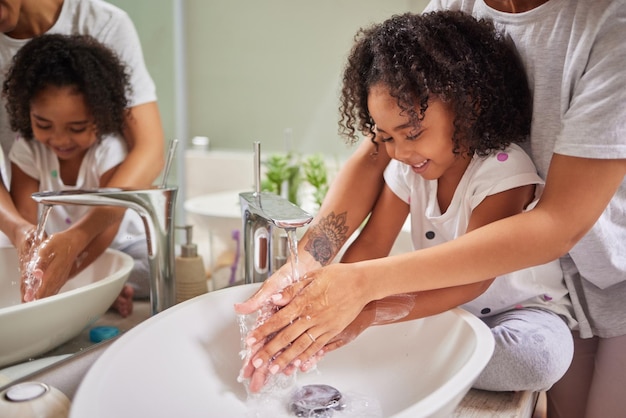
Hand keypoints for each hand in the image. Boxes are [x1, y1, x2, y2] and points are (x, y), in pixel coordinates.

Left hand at [22, 230, 85, 300]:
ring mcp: (63, 276)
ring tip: (35, 301)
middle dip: (38, 297)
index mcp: (54, 269)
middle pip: (48, 290)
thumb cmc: (61, 242)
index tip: (28, 299)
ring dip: (44, 296)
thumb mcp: (47, 246)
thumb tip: (36, 273)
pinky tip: (47, 294)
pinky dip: (51, 292)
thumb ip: (41, 261)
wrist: (75, 240)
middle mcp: (59, 275)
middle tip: (29, 302)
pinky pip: (57, 287)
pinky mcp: (64, 275)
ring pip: (53, 289)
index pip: (44, 285)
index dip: (36, 293)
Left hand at [240, 263, 369, 390]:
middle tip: (257, 361)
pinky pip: (318, 347)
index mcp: (304, 301)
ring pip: (301, 346)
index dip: (264, 331)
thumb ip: (292, 289)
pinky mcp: (334, 331)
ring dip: (286, 358)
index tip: (252, 339)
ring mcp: (324, 326)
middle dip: (270, 350)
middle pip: (287, 336)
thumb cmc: (338, 276)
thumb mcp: (312, 276)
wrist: (362, 282)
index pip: (279, 319)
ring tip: (273, 369)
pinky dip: (307, 357)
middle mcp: (313, 316)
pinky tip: (298, 365)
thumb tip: (275, 299)